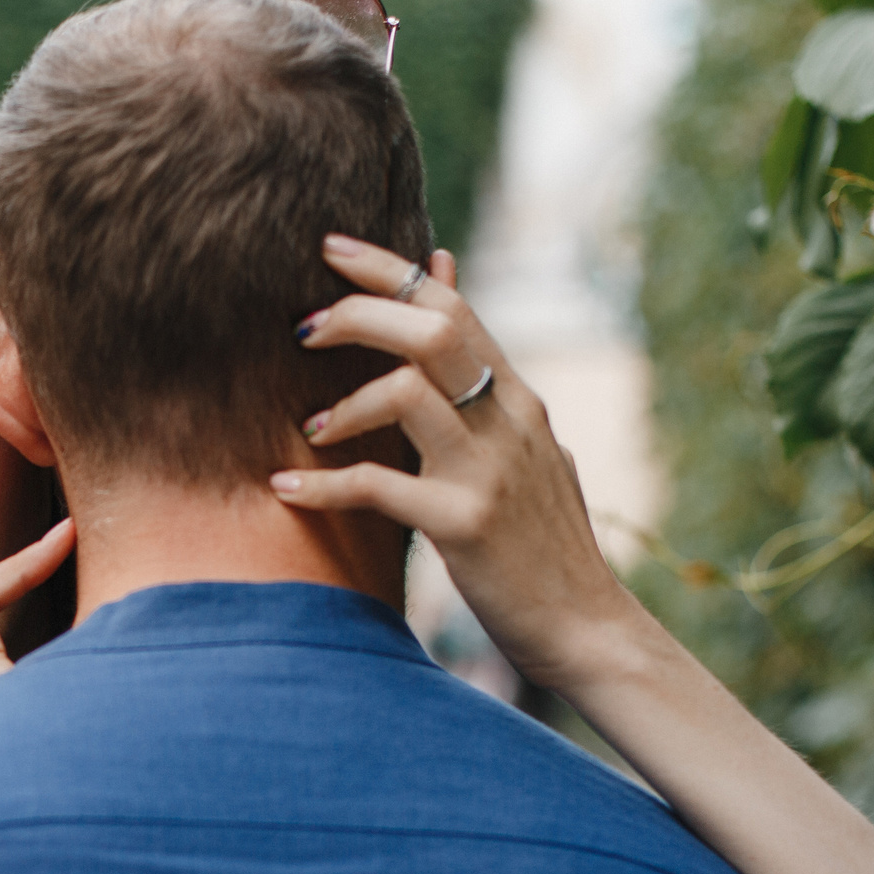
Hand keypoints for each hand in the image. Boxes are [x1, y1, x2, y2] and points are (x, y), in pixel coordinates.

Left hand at [269, 235, 639, 693]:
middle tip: (303, 330)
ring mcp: (489, 471)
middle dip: (357, 315)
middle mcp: (509, 421)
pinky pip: (378, 488)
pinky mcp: (465, 525)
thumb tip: (443, 271)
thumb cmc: (541, 536)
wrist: (586, 625)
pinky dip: (323, 485)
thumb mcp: (522, 441)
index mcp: (517, 398)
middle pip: (430, 330)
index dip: (387, 269)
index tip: (328, 249)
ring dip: (344, 403)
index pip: (451, 308)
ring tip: (310, 428)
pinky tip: (286, 490)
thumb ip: (479, 367)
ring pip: (407, 391)